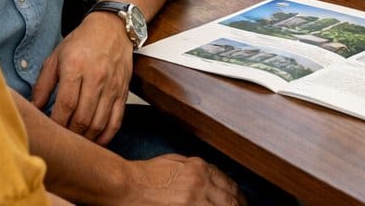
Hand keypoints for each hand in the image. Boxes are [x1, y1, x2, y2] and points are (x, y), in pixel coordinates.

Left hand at [31, 11, 132, 144]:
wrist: (113, 28)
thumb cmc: (82, 42)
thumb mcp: (56, 57)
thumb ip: (43, 85)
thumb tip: (34, 109)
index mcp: (76, 67)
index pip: (66, 104)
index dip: (56, 123)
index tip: (49, 131)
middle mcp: (96, 77)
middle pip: (82, 117)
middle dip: (70, 134)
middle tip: (61, 139)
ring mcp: (112, 85)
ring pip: (99, 123)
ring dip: (86, 138)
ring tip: (75, 141)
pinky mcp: (123, 91)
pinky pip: (116, 120)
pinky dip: (106, 135)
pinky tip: (95, 140)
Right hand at [124, 155, 241, 205]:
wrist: (125, 185)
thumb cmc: (143, 176)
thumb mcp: (173, 163)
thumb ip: (193, 169)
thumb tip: (209, 177)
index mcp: (199, 168)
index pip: (228, 183)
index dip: (237, 196)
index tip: (239, 202)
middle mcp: (200, 182)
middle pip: (230, 199)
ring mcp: (193, 199)